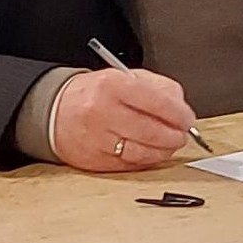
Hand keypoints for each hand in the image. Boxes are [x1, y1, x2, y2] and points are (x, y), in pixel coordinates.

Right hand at [52, 69, 197, 171]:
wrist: (54, 111)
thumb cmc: (95, 93)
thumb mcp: (126, 77)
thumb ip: (158, 87)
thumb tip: (181, 106)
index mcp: (113, 85)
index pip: (157, 102)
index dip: (179, 114)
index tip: (188, 119)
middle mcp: (102, 112)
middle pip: (151, 131)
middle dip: (174, 135)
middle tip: (183, 134)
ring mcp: (96, 139)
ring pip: (141, 152)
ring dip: (163, 151)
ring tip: (170, 145)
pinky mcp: (92, 161)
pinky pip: (128, 165)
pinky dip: (145, 161)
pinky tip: (151, 154)